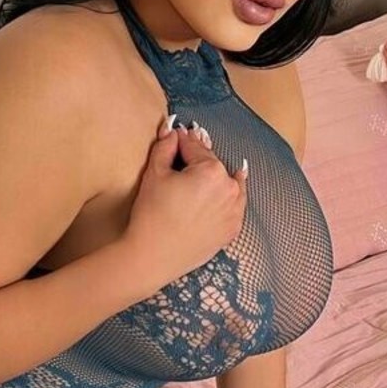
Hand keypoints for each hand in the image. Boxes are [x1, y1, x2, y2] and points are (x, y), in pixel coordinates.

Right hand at [124, 121, 248, 291]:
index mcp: (211, 170)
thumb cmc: (152, 215)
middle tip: (185, 152)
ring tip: (208, 168)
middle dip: (198, 159)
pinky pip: (234, 205)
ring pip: (227, 183)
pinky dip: (229, 196)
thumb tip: (171, 130)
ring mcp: (235, 210)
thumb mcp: (154, 174)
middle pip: (212, 165)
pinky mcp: (232, 229)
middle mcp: (230, 188)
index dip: (181, 140)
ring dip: (217, 175)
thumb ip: (165, 147)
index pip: (194, 147)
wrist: (154, 257)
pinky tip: (231, 187)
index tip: (176, 135)